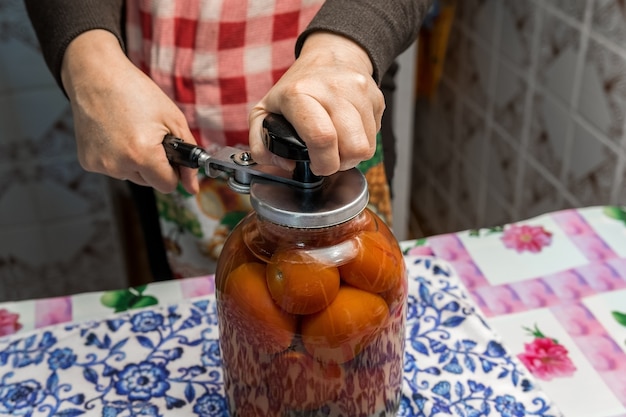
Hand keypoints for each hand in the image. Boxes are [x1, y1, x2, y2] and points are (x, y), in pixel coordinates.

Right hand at [61, 30, 198, 193]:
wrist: (96, 75)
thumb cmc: (136, 92)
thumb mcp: (173, 120)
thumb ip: (188, 156)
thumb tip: (193, 187)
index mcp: (142, 155)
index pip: (167, 185)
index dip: (173, 170)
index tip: (170, 155)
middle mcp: (118, 165)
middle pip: (149, 182)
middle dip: (154, 165)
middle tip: (148, 135)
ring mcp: (100, 164)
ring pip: (131, 175)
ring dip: (135, 161)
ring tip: (131, 132)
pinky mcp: (87, 161)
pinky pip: (113, 168)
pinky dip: (118, 156)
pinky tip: (114, 134)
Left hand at [248, 32, 384, 175]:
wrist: (332, 54)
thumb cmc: (297, 87)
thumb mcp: (264, 110)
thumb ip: (260, 144)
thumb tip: (284, 164)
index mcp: (300, 93)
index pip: (322, 138)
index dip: (322, 162)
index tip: (316, 166)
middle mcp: (333, 89)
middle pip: (352, 147)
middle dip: (340, 164)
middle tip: (328, 158)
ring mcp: (359, 92)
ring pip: (367, 146)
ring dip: (352, 155)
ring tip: (338, 147)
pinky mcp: (376, 98)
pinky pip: (375, 135)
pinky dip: (362, 140)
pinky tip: (348, 131)